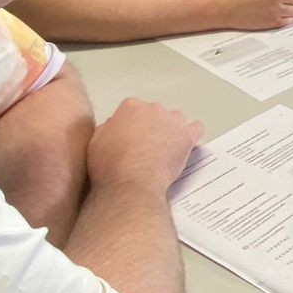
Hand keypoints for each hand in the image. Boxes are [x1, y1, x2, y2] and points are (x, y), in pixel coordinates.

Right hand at [88, 98, 202, 192]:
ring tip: (164, 148)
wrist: (131, 185)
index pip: (133, 109)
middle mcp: (153, 109)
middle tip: (145, 146)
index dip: (131, 125)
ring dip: (171, 129)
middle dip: (151, 126)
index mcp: (130, 107)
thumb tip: (114, 126)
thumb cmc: (110, 167)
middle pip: (155, 112)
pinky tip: (185, 144)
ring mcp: (172, 121)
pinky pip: (196, 128)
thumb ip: (107, 128)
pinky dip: (192, 134)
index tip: (130, 137)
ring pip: (175, 119)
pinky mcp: (187, 137)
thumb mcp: (95, 143)